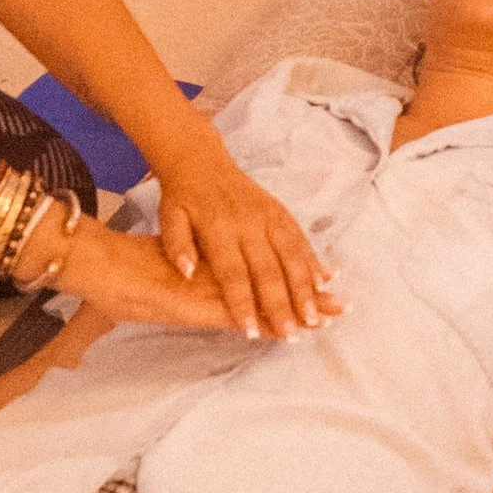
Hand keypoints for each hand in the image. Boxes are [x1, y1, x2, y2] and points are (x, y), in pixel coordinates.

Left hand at [126, 130, 340, 338]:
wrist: (200, 159)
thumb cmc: (182, 197)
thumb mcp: (169, 218)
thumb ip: (177, 246)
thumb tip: (187, 273)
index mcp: (218, 229)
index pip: (232, 274)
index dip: (243, 304)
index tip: (252, 332)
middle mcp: (248, 223)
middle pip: (268, 270)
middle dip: (281, 304)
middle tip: (292, 333)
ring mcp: (268, 216)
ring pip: (292, 256)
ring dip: (304, 288)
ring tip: (314, 316)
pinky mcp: (280, 211)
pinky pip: (300, 239)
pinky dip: (312, 262)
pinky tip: (323, 284)